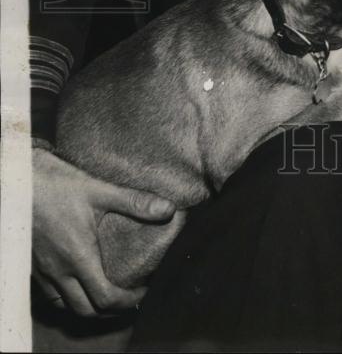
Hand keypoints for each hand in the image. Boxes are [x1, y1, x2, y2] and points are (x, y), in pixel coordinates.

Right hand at [32, 148, 174, 316]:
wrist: (18, 183)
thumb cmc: (58, 185)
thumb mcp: (100, 190)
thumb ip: (135, 201)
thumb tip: (168, 209)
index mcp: (79, 257)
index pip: (105, 298)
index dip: (128, 301)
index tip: (144, 292)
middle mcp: (59, 271)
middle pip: (85, 310)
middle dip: (110, 311)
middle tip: (130, 299)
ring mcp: (43, 272)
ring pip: (65, 306)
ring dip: (88, 307)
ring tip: (106, 295)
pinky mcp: (32, 267)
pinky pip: (50, 295)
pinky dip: (67, 299)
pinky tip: (78, 284)